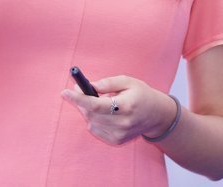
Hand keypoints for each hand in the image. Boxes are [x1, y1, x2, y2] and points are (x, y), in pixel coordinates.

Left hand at [61, 75, 177, 144]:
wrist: (156, 115)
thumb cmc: (141, 94)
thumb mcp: (128, 81)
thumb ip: (108, 83)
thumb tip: (89, 86)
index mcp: (125, 106)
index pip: (95, 105)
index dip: (78, 98)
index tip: (65, 92)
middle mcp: (122, 123)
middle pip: (90, 114)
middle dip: (81, 102)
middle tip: (79, 91)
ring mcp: (119, 134)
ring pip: (91, 123)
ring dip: (88, 111)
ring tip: (99, 102)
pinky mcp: (117, 140)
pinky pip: (96, 130)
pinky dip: (94, 120)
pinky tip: (104, 113)